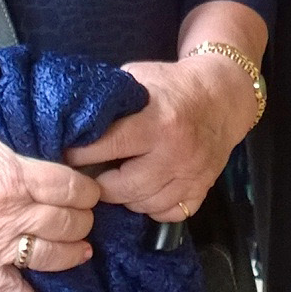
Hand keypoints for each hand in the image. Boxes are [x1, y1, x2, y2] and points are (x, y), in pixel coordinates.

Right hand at [0, 118, 100, 291]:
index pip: (72, 189)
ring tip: (82, 249)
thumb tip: (61, 136)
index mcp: (17, 175)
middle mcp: (12, 212)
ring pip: (50, 256)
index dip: (88, 191)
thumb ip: (27, 135)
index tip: (90, 190)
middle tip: (83, 216)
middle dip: (83, 221)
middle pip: (67, 223)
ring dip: (73, 254)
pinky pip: (10, 289)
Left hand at [67, 52, 254, 221]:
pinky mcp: (201, 190)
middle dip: (99, 183)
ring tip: (115, 181)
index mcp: (158, 121)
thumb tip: (75, 119)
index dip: (82, 153)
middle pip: (122, 187)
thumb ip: (112, 100)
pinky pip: (167, 214)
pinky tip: (143, 190)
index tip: (67, 154)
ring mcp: (191, 176)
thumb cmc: (174, 85)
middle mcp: (175, 153)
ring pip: (143, 205)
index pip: (109, 146)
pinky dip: (151, 206)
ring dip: (124, 197)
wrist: (223, 98)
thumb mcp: (140, 78)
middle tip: (90, 173)